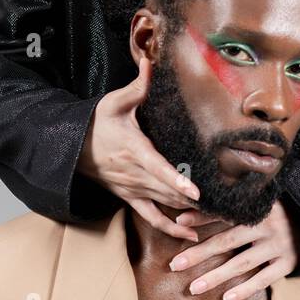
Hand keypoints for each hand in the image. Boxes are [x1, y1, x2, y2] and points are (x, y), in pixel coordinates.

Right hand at [77, 55, 201, 241]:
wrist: (73, 149)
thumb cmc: (97, 123)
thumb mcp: (113, 102)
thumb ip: (137, 87)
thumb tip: (152, 64)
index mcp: (134, 149)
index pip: (157, 167)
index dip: (176, 180)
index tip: (196, 191)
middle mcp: (135, 174)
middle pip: (168, 192)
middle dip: (196, 201)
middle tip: (226, 208)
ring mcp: (134, 189)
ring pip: (165, 205)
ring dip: (190, 213)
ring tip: (219, 217)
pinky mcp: (131, 198)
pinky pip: (152, 218)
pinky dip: (171, 229)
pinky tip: (192, 235)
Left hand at [167, 199, 299, 299]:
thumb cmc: (278, 212)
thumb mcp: (259, 203)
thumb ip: (230, 207)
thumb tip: (190, 212)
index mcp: (256, 206)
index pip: (223, 212)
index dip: (200, 217)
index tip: (177, 222)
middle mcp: (266, 225)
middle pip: (227, 241)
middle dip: (199, 254)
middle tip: (176, 265)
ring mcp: (277, 245)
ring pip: (242, 263)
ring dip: (216, 276)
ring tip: (194, 288)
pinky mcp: (287, 262)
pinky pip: (264, 279)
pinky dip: (245, 289)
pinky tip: (226, 298)